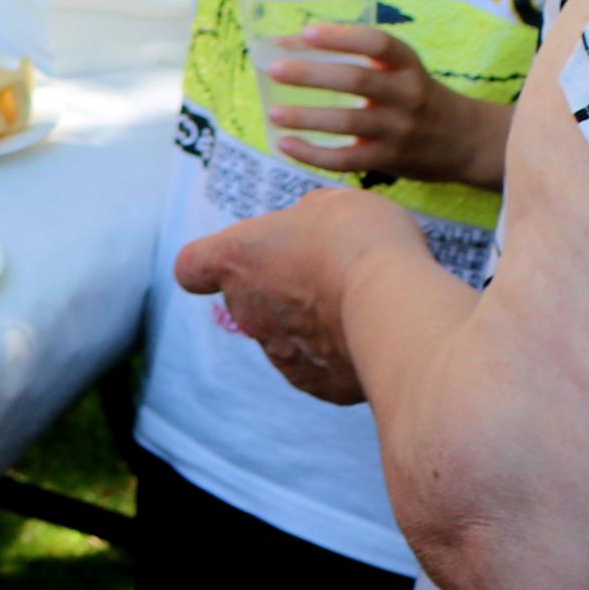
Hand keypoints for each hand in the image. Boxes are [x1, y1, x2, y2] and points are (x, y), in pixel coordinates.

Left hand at [172, 187, 415, 405]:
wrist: (396, 308)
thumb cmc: (359, 241)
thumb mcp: (331, 205)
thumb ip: (306, 220)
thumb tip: (310, 232)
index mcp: (235, 258)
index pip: (192, 268)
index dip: (209, 265)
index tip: (238, 260)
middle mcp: (245, 310)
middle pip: (251, 299)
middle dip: (283, 288)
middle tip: (331, 273)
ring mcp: (277, 353)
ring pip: (287, 335)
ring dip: (314, 322)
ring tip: (363, 304)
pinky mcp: (316, 384)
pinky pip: (323, 366)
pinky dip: (342, 353)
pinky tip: (374, 336)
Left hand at [254, 24, 504, 186]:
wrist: (465, 140)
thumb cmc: (414, 94)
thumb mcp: (398, 69)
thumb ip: (352, 55)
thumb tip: (280, 42)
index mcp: (407, 64)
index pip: (378, 43)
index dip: (343, 37)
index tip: (307, 31)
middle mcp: (407, 94)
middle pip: (357, 81)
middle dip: (313, 75)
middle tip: (274, 69)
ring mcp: (400, 129)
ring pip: (349, 122)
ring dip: (307, 117)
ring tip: (273, 112)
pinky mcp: (390, 159)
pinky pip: (348, 159)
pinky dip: (314, 154)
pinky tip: (285, 144)